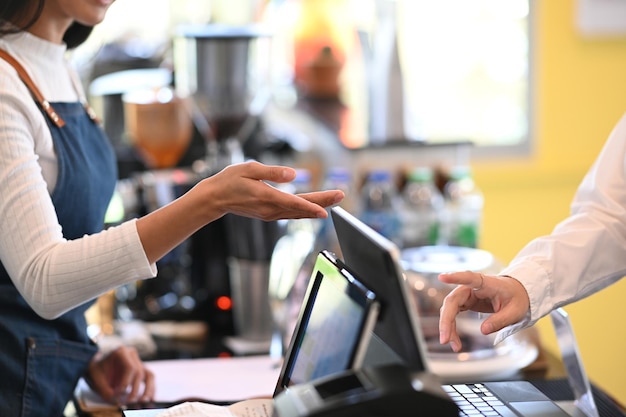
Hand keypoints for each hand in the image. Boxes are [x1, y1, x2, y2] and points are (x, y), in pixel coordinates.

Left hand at [85, 346, 154, 405]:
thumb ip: (105, 390)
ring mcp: (138, 362)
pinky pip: (149, 380)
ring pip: (149, 375)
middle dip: (135, 389)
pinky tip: (150, 399)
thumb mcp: (96, 380)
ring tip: (144, 401)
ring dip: (148, 390)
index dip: (126, 382)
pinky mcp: (141, 371)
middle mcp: (132, 355)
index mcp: (121, 352)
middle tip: (129, 402)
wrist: (96, 368)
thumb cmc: (96, 372)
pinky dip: (150, 390)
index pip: (129, 367)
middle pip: (139, 372)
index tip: (118, 394)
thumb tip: (117, 401)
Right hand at [197, 161, 344, 220]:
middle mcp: (270, 208)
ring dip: (317, 207)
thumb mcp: (249, 168)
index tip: (326, 211)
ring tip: (334, 200)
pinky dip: (305, 211)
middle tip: (341, 195)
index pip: (294, 203)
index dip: (311, 206)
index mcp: (266, 196)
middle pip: (301, 207)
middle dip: (323, 202)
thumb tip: (293, 174)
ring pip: (298, 212)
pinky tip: (316, 209)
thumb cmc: (230, 180)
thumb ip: (272, 172)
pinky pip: (291, 214)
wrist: (215, 198)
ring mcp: (270, 214)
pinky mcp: (269, 214)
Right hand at [438, 271, 529, 351]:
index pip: (469, 278)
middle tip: (445, 340)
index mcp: (486, 283)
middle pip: (452, 301)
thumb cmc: (517, 297)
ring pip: (449, 309)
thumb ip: (500, 320)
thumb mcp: (515, 311)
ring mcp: (466, 295)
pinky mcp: (464, 302)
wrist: (517, 293)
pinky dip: (451, 327)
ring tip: (454, 345)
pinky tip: (454, 340)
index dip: (455, 277)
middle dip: (446, 321)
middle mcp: (471, 287)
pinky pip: (452, 315)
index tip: (441, 277)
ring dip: (447, 327)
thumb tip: (483, 331)